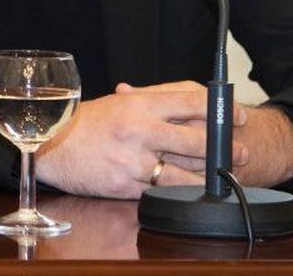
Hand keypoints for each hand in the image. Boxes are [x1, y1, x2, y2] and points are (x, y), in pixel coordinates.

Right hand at [34, 80, 249, 198]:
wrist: (50, 146)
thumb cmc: (86, 123)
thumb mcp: (120, 103)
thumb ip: (154, 100)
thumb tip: (192, 100)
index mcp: (138, 105)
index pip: (191, 102)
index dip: (221, 108)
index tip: (239, 114)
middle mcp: (139, 131)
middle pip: (196, 140)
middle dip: (224, 149)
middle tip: (241, 153)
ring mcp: (134, 161)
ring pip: (185, 173)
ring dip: (208, 177)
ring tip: (222, 177)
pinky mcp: (126, 185)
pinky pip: (163, 192)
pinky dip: (180, 193)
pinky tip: (191, 192)